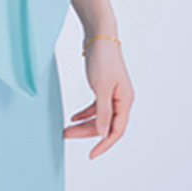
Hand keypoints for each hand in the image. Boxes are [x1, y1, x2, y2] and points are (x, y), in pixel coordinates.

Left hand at [63, 39, 134, 158]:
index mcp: (125, 101)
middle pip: (105, 124)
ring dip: (84, 124)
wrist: (99, 36)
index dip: (104, 144)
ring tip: (66, 128)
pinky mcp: (103, 87)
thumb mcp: (100, 88)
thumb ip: (102, 112)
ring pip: (99, 116)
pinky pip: (96, 107)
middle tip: (66, 135)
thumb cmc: (103, 59)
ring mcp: (112, 93)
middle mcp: (121, 99)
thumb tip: (104, 134)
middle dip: (87, 132)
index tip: (91, 155)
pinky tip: (74, 118)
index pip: (116, 130)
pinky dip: (85, 113)